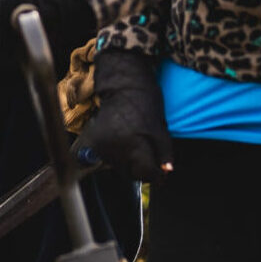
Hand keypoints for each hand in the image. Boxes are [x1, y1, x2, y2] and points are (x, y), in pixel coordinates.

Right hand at [75, 49, 172, 182]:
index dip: (156, 175)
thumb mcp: (161, 129)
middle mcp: (114, 148)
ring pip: (119, 168)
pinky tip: (125, 145)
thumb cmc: (145, 105)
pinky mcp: (94, 143)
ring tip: (137, 148)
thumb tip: (166, 172)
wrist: (121, 87)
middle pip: (131, 174)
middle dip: (143, 171)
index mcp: (133, 145)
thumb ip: (164, 154)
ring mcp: (102, 146)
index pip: (145, 173)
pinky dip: (118, 157)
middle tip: (151, 159)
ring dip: (130, 165)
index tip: (162, 173)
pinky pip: (108, 160)